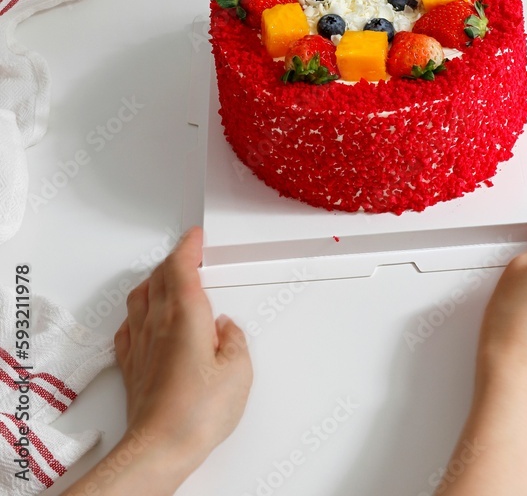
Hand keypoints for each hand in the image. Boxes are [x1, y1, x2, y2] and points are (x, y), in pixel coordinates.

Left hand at [114, 226, 251, 476]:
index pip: (180, 265)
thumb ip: (235, 340)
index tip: (195, 238)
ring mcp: (140, 344)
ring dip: (153, 281)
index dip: (188, 247)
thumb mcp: (239, 370)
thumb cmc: (197, 411)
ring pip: (140, 297)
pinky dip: (137, 312)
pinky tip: (143, 319)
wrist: (159, 447)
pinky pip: (128, 326)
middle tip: (188, 255)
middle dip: (174, 260)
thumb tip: (227, 328)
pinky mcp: (131, 366)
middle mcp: (157, 322)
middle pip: (159, 276)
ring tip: (166, 279)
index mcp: (185, 313)